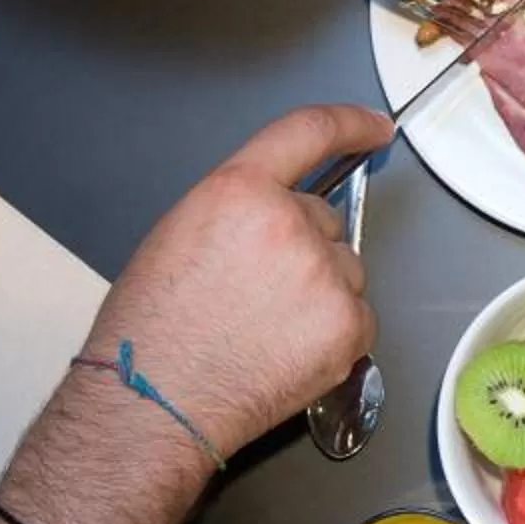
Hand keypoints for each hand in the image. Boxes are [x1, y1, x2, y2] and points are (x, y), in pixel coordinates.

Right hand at [92, 102, 391, 446]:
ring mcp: (323, 275)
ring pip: (343, 270)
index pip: (309, 132)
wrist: (154, 400)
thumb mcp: (179, 234)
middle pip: (324, 220)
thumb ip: (238, 209)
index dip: (349, 123)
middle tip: (255, 294)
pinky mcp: (347, 324)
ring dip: (319, 292)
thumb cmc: (152, 330)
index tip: (373, 127)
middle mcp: (288, 224)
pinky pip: (358, 316)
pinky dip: (333, 333)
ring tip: (263, 328)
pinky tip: (287, 350)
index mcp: (239, 192)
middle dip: (300, 249)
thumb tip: (278, 213)